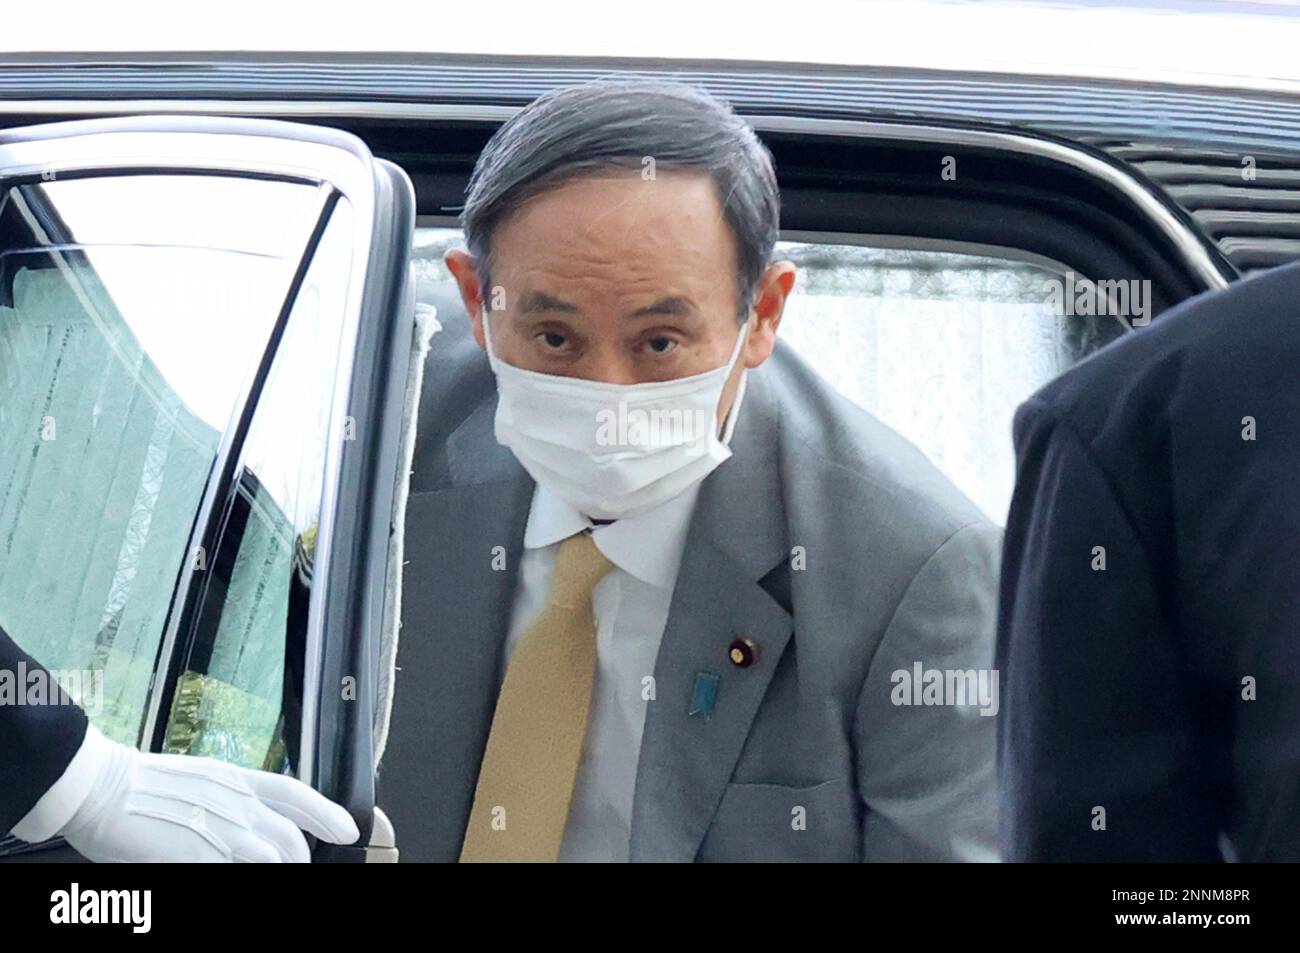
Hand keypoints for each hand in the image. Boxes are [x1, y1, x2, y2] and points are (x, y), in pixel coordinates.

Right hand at [60, 725, 359, 862]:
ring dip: (280, 870)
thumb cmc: (138, 785)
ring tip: (277, 876)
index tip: (346, 828)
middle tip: (296, 868)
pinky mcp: (204, 855)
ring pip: (275, 859)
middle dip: (299, 858)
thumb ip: (225, 801)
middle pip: (290, 838)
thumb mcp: (196, 782)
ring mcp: (223, 832)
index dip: (326, 813)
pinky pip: (240, 872)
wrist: (102, 786)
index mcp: (236, 780)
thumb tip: (244, 820)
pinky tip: (233, 874)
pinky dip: (248, 879)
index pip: (295, 794)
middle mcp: (237, 804)